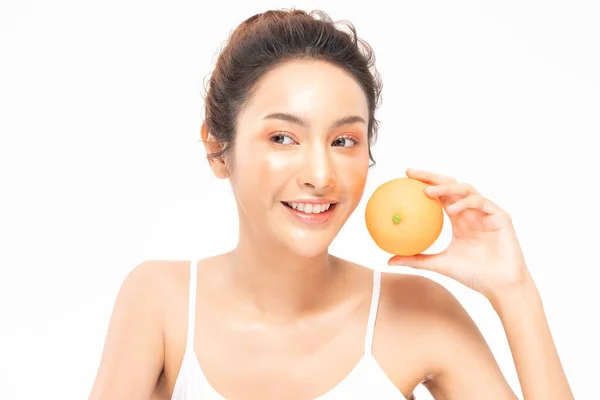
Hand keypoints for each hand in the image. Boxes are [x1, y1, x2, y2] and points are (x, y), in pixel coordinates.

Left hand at [387, 168, 530, 299]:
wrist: (500, 285)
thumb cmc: (473, 275)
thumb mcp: (439, 264)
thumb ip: (416, 259)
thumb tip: (388, 260)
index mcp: (458, 218)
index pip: (439, 194)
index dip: (424, 183)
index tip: (405, 177)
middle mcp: (471, 211)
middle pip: (450, 185)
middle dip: (432, 176)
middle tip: (412, 174)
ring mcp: (486, 212)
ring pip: (466, 189)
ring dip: (447, 188)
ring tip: (429, 192)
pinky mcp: (500, 216)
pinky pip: (481, 202)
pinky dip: (466, 203)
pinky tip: (452, 209)